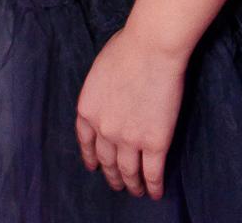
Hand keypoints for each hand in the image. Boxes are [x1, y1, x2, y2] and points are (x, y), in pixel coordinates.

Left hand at [75, 27, 184, 199]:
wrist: (150, 48)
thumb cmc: (126, 49)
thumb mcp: (98, 71)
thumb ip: (99, 93)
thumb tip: (107, 101)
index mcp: (87, 109)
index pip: (86, 142)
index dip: (90, 157)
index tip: (94, 166)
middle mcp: (104, 129)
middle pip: (107, 161)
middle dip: (111, 175)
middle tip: (117, 183)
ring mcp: (129, 139)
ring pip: (128, 172)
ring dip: (132, 184)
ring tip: (135, 191)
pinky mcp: (154, 143)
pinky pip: (153, 173)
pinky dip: (153, 186)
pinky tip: (155, 192)